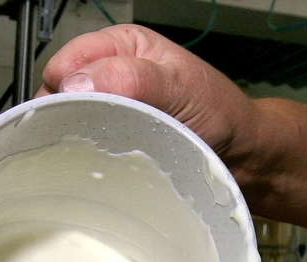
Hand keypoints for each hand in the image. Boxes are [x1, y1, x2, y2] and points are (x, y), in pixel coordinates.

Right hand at [38, 24, 256, 160]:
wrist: (244, 158)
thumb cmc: (221, 116)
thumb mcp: (178, 86)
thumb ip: (131, 78)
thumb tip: (78, 83)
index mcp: (122, 47)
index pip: (66, 63)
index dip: (64, 90)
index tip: (74, 117)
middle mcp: (113, 77)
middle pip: (62, 97)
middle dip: (67, 119)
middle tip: (84, 142)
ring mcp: (115, 113)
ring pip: (73, 126)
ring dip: (80, 143)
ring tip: (98, 156)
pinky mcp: (120, 144)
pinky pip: (91, 151)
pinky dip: (93, 161)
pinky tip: (103, 168)